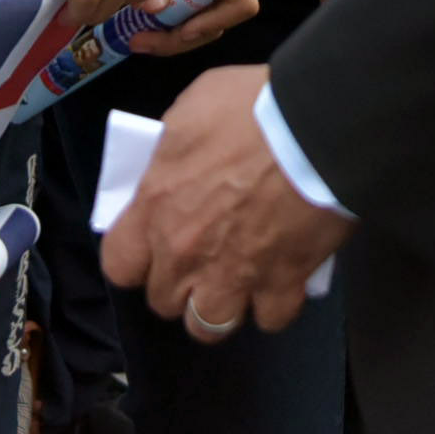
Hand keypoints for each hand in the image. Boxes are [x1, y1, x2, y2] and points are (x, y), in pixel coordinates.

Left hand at [102, 66, 353, 339]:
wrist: (315, 125)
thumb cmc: (248, 107)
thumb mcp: (190, 111)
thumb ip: (170, 155)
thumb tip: (169, 169)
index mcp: (156, 207)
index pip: (119, 264)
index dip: (135, 259)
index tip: (152, 247)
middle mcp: (186, 253)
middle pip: (163, 301)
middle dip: (179, 284)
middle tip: (201, 258)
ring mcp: (233, 276)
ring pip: (208, 326)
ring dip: (219, 306)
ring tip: (235, 281)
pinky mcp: (282, 284)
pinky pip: (270, 319)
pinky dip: (274, 303)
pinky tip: (280, 279)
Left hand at [116, 0, 268, 58]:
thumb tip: (155, 11)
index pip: (242, 0)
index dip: (217, 21)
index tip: (181, 28)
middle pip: (215, 17)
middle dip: (182, 36)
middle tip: (140, 41)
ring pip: (192, 15)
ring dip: (166, 31)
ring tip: (130, 35)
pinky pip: (173, 3)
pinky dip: (154, 16)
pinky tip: (128, 20)